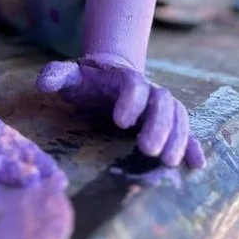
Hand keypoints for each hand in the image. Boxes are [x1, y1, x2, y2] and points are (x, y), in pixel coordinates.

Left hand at [37, 53, 204, 168]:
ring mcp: (160, 105)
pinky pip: (186, 131)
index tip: (120, 121)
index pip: (134, 85)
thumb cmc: (87, 80)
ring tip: (167, 161)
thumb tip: (42, 84)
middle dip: (158, 125)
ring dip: (177, 137)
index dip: (131, 101)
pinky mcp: (167, 123)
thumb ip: (56, 75)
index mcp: (124, 77)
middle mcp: (148, 89)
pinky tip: (196, 163)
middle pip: (162, 102)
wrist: (108, 77)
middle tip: (147, 149)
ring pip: (178, 115)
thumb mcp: (70, 75)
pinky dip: (193, 145)